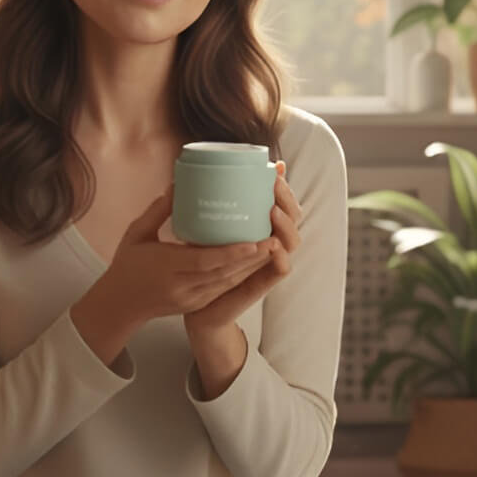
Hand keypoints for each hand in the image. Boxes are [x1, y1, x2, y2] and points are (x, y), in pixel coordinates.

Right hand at [89, 189, 275, 328]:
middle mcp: (182, 286)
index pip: (204, 262)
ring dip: (251, 267)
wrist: (119, 304)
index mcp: (166, 267)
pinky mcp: (196, 304)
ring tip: (272, 247)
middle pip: (224, 273)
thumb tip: (178, 184)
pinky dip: (240, 275)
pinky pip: (223, 290)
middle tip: (275, 238)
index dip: (231, 253)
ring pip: (227, 283)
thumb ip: (158, 211)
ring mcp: (191, 298)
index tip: (253, 241)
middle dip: (252, 258)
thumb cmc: (126, 264)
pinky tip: (254, 262)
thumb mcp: (136, 233)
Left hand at [184, 159, 302, 336]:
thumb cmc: (196, 266)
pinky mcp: (261, 284)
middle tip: (275, 185)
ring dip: (286, 226)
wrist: (195, 308)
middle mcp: (267, 246)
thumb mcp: (197, 232)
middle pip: (293, 220)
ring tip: (273, 212)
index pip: (282, 204)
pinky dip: (279, 258)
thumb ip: (199, 209)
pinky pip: (279, 270)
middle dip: (288, 201)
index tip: (276, 169)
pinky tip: (273, 246)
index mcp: (256, 230)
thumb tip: (184, 179)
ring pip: (290, 242)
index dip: (284, 188)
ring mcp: (267, 265)